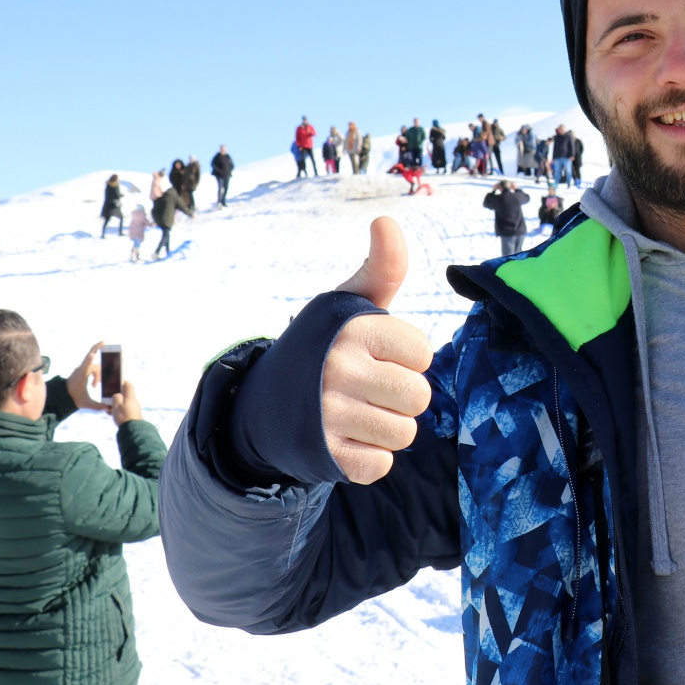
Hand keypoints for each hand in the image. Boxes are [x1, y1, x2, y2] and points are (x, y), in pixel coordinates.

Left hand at [66, 342, 110, 411]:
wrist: (63, 396)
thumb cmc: (74, 398)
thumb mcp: (86, 403)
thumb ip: (98, 406)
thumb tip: (109, 408)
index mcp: (81, 376)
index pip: (86, 366)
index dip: (89, 360)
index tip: (92, 354)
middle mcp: (81, 370)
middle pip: (92, 360)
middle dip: (97, 349)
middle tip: (104, 342)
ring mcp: (82, 369)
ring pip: (95, 366)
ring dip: (98, 375)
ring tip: (96, 386)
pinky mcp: (83, 370)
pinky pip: (93, 367)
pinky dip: (97, 373)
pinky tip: (96, 383)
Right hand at [109, 380, 142, 424]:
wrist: (132, 430)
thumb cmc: (124, 415)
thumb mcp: (116, 404)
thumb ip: (116, 396)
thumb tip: (117, 395)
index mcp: (131, 396)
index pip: (128, 385)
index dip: (122, 382)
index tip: (116, 382)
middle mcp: (134, 401)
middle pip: (125, 394)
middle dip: (116, 395)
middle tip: (109, 398)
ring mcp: (134, 408)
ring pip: (124, 403)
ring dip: (116, 404)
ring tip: (108, 408)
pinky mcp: (132, 415)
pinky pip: (124, 409)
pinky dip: (118, 410)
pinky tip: (111, 414)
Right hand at [324, 217, 432, 483]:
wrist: (262, 403)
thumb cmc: (322, 347)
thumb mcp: (348, 303)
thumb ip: (382, 267)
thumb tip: (386, 219)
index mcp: (353, 329)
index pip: (422, 353)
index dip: (405, 357)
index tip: (375, 354)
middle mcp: (339, 369)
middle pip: (418, 397)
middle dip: (401, 396)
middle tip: (369, 388)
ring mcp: (330, 414)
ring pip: (404, 433)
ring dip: (387, 428)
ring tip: (357, 412)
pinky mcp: (325, 455)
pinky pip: (380, 465)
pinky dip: (369, 457)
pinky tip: (346, 438)